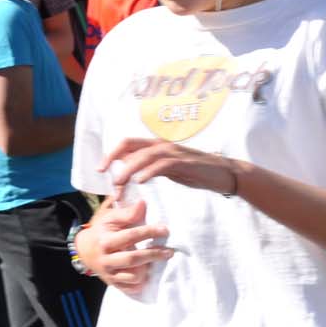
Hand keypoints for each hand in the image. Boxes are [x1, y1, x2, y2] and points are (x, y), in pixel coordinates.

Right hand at [76, 196, 172, 295]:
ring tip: (157, 263)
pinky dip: (140, 283)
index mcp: (105, 240)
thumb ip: (126, 213)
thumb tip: (143, 203)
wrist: (83, 250)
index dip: (149, 232)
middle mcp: (106, 259)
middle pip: (133, 259)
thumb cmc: (101, 230)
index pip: (130, 236)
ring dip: (148, 270)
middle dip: (153, 255)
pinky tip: (148, 275)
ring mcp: (109, 273)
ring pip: (132, 277)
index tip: (164, 230)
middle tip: (170, 251)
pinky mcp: (112, 283)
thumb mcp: (109, 218)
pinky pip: (130, 288)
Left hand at [102, 137, 238, 196]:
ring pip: (144, 155)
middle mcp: (163, 145)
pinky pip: (162, 165)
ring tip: (119, 182)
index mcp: (158, 146)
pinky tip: (141, 181)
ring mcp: (174, 152)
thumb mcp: (171, 168)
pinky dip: (149, 171)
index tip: (101, 168)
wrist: (224, 173)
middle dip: (113, 157)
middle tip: (102, 172)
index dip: (112, 153)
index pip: (129, 144)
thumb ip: (153, 167)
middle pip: (131, 144)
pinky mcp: (184, 162)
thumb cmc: (197, 172)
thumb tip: (134, 172)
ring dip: (129, 169)